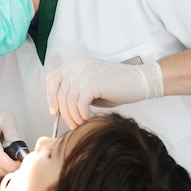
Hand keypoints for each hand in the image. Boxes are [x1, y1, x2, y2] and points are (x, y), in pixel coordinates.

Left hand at [46, 58, 163, 128]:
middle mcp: (77, 66)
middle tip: (74, 125)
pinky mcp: (93, 82)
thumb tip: (59, 110)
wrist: (141, 81)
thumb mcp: (90, 86)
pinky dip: (83, 115)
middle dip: (65, 115)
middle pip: (60, 95)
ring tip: (83, 124)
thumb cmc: (116, 87)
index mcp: (74, 65)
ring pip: (69, 102)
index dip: (50, 97)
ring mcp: (85, 73)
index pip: (51, 80)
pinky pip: (80, 104)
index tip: (54, 112)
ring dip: (75, 118)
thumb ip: (74, 92)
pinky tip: (91, 118)